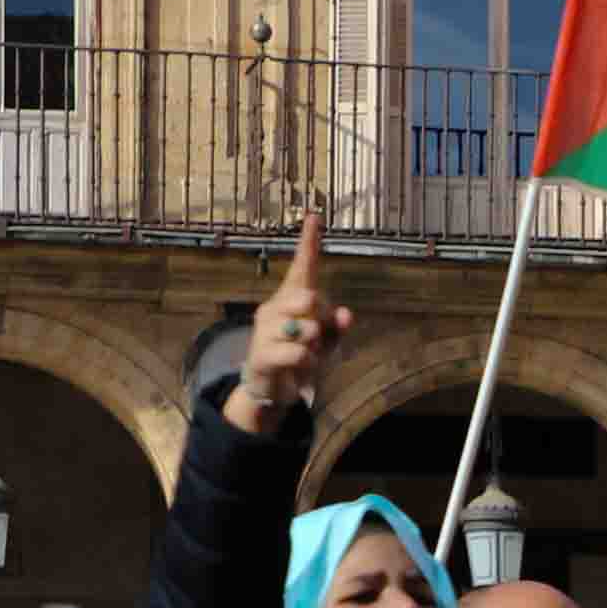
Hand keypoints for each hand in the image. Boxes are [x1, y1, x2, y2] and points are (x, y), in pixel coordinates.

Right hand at [225, 209, 351, 431]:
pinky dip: (308, 360)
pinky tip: (302, 365)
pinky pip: (297, 352)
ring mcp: (264, 330)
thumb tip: (346, 314)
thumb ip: (337, 328)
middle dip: (321, 318)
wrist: (273, 390)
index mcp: (291, 299)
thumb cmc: (300, 358)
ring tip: (307, 354)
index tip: (315, 217)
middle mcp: (274, 308)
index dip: (308, 243)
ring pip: (305, 327)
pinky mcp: (260, 354)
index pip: (301, 267)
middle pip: (308, 297)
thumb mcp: (326, 344)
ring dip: (315, 344)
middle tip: (317, 335)